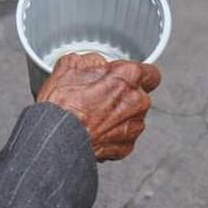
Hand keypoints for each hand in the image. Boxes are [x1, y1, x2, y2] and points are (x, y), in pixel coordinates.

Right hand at [36, 53, 161, 160]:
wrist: (56, 136)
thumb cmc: (62, 103)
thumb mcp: (70, 65)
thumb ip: (92, 60)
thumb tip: (96, 63)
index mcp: (128, 76)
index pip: (151, 73)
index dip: (140, 75)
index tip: (130, 78)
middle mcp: (138, 101)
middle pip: (140, 95)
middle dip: (125, 96)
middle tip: (102, 97)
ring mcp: (134, 125)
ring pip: (133, 117)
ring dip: (119, 116)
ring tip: (95, 116)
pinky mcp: (126, 146)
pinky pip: (124, 136)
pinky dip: (112, 134)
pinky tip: (95, 130)